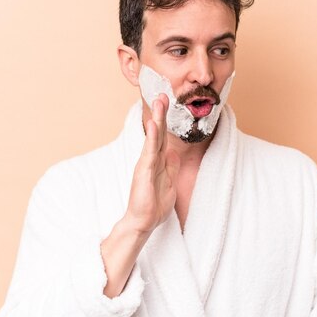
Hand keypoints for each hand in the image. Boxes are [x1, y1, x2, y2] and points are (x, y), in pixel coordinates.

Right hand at [124, 94, 180, 233]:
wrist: (143, 222)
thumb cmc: (154, 205)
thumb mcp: (169, 183)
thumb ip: (170, 167)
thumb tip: (173, 153)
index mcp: (157, 161)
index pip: (162, 136)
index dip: (166, 121)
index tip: (168, 104)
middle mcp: (151, 159)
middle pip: (157, 132)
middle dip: (161, 113)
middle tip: (162, 94)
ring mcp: (146, 164)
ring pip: (153, 137)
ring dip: (157, 119)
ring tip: (159, 101)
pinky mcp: (144, 171)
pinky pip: (150, 151)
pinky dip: (151, 137)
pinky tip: (153, 124)